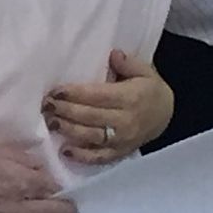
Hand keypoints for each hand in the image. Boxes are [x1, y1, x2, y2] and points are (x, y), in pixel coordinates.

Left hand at [42, 49, 172, 164]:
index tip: (55, 91)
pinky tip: (65, 151)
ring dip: (69, 131)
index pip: (98, 96)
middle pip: (91, 117)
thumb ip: (128, 63)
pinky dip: (83, 157)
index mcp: (130, 98)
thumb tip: (114, 54)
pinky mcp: (121, 153)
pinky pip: (101, 157)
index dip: (75, 94)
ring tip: (50, 122)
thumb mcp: (145, 71)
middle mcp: (126, 121)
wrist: (166, 115)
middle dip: (66, 111)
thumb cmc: (149, 89)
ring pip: (92, 137)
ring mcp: (123, 140)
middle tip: (46, 105)